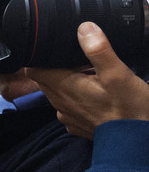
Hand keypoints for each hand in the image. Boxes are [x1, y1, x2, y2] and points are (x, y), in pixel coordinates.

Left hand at [27, 22, 148, 139]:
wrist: (138, 143)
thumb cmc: (130, 110)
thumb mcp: (118, 74)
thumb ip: (99, 51)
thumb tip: (84, 28)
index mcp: (63, 88)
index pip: (33, 69)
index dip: (38, 56)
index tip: (48, 48)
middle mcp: (59, 103)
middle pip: (45, 79)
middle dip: (56, 67)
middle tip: (78, 59)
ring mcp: (68, 116)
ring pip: (58, 92)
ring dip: (69, 82)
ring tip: (90, 75)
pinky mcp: (78, 125)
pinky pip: (71, 106)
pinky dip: (78, 98)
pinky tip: (96, 94)